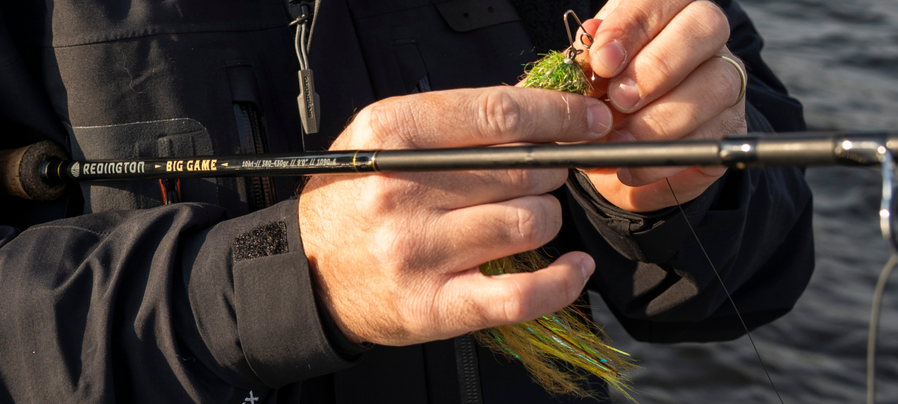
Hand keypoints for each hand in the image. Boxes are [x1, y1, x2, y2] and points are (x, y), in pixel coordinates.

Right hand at [299, 87, 610, 345]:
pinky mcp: (433, 304)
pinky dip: (562, 281)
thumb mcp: (384, 139)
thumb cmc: (354, 200)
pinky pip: (521, 294)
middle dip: (551, 168)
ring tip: (529, 216)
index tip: (589, 120)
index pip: (498, 114)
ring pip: (529, 223)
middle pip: (523, 168)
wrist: (308, 274)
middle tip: (545, 173)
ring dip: (547, 217)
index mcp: (392, 136)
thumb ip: (453, 121)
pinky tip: (574, 267)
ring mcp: (418, 251)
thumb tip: (540, 113)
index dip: (559, 115)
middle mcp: (402, 190)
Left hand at [578, 0, 746, 211]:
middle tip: (619, 100)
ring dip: (661, 120)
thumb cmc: (601, 96)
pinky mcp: (730, 127)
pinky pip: (710, 140)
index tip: (602, 61)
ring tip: (619, 141)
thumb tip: (590, 38)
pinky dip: (663, 159)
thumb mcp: (587, 75)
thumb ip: (588, 58)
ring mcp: (725, 79)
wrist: (616, 147)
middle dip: (658, 66)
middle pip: (705, 27)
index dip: (631, 27)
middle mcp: (705, 37)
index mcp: (666, 10)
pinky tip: (631, 167)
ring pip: (717, 85)